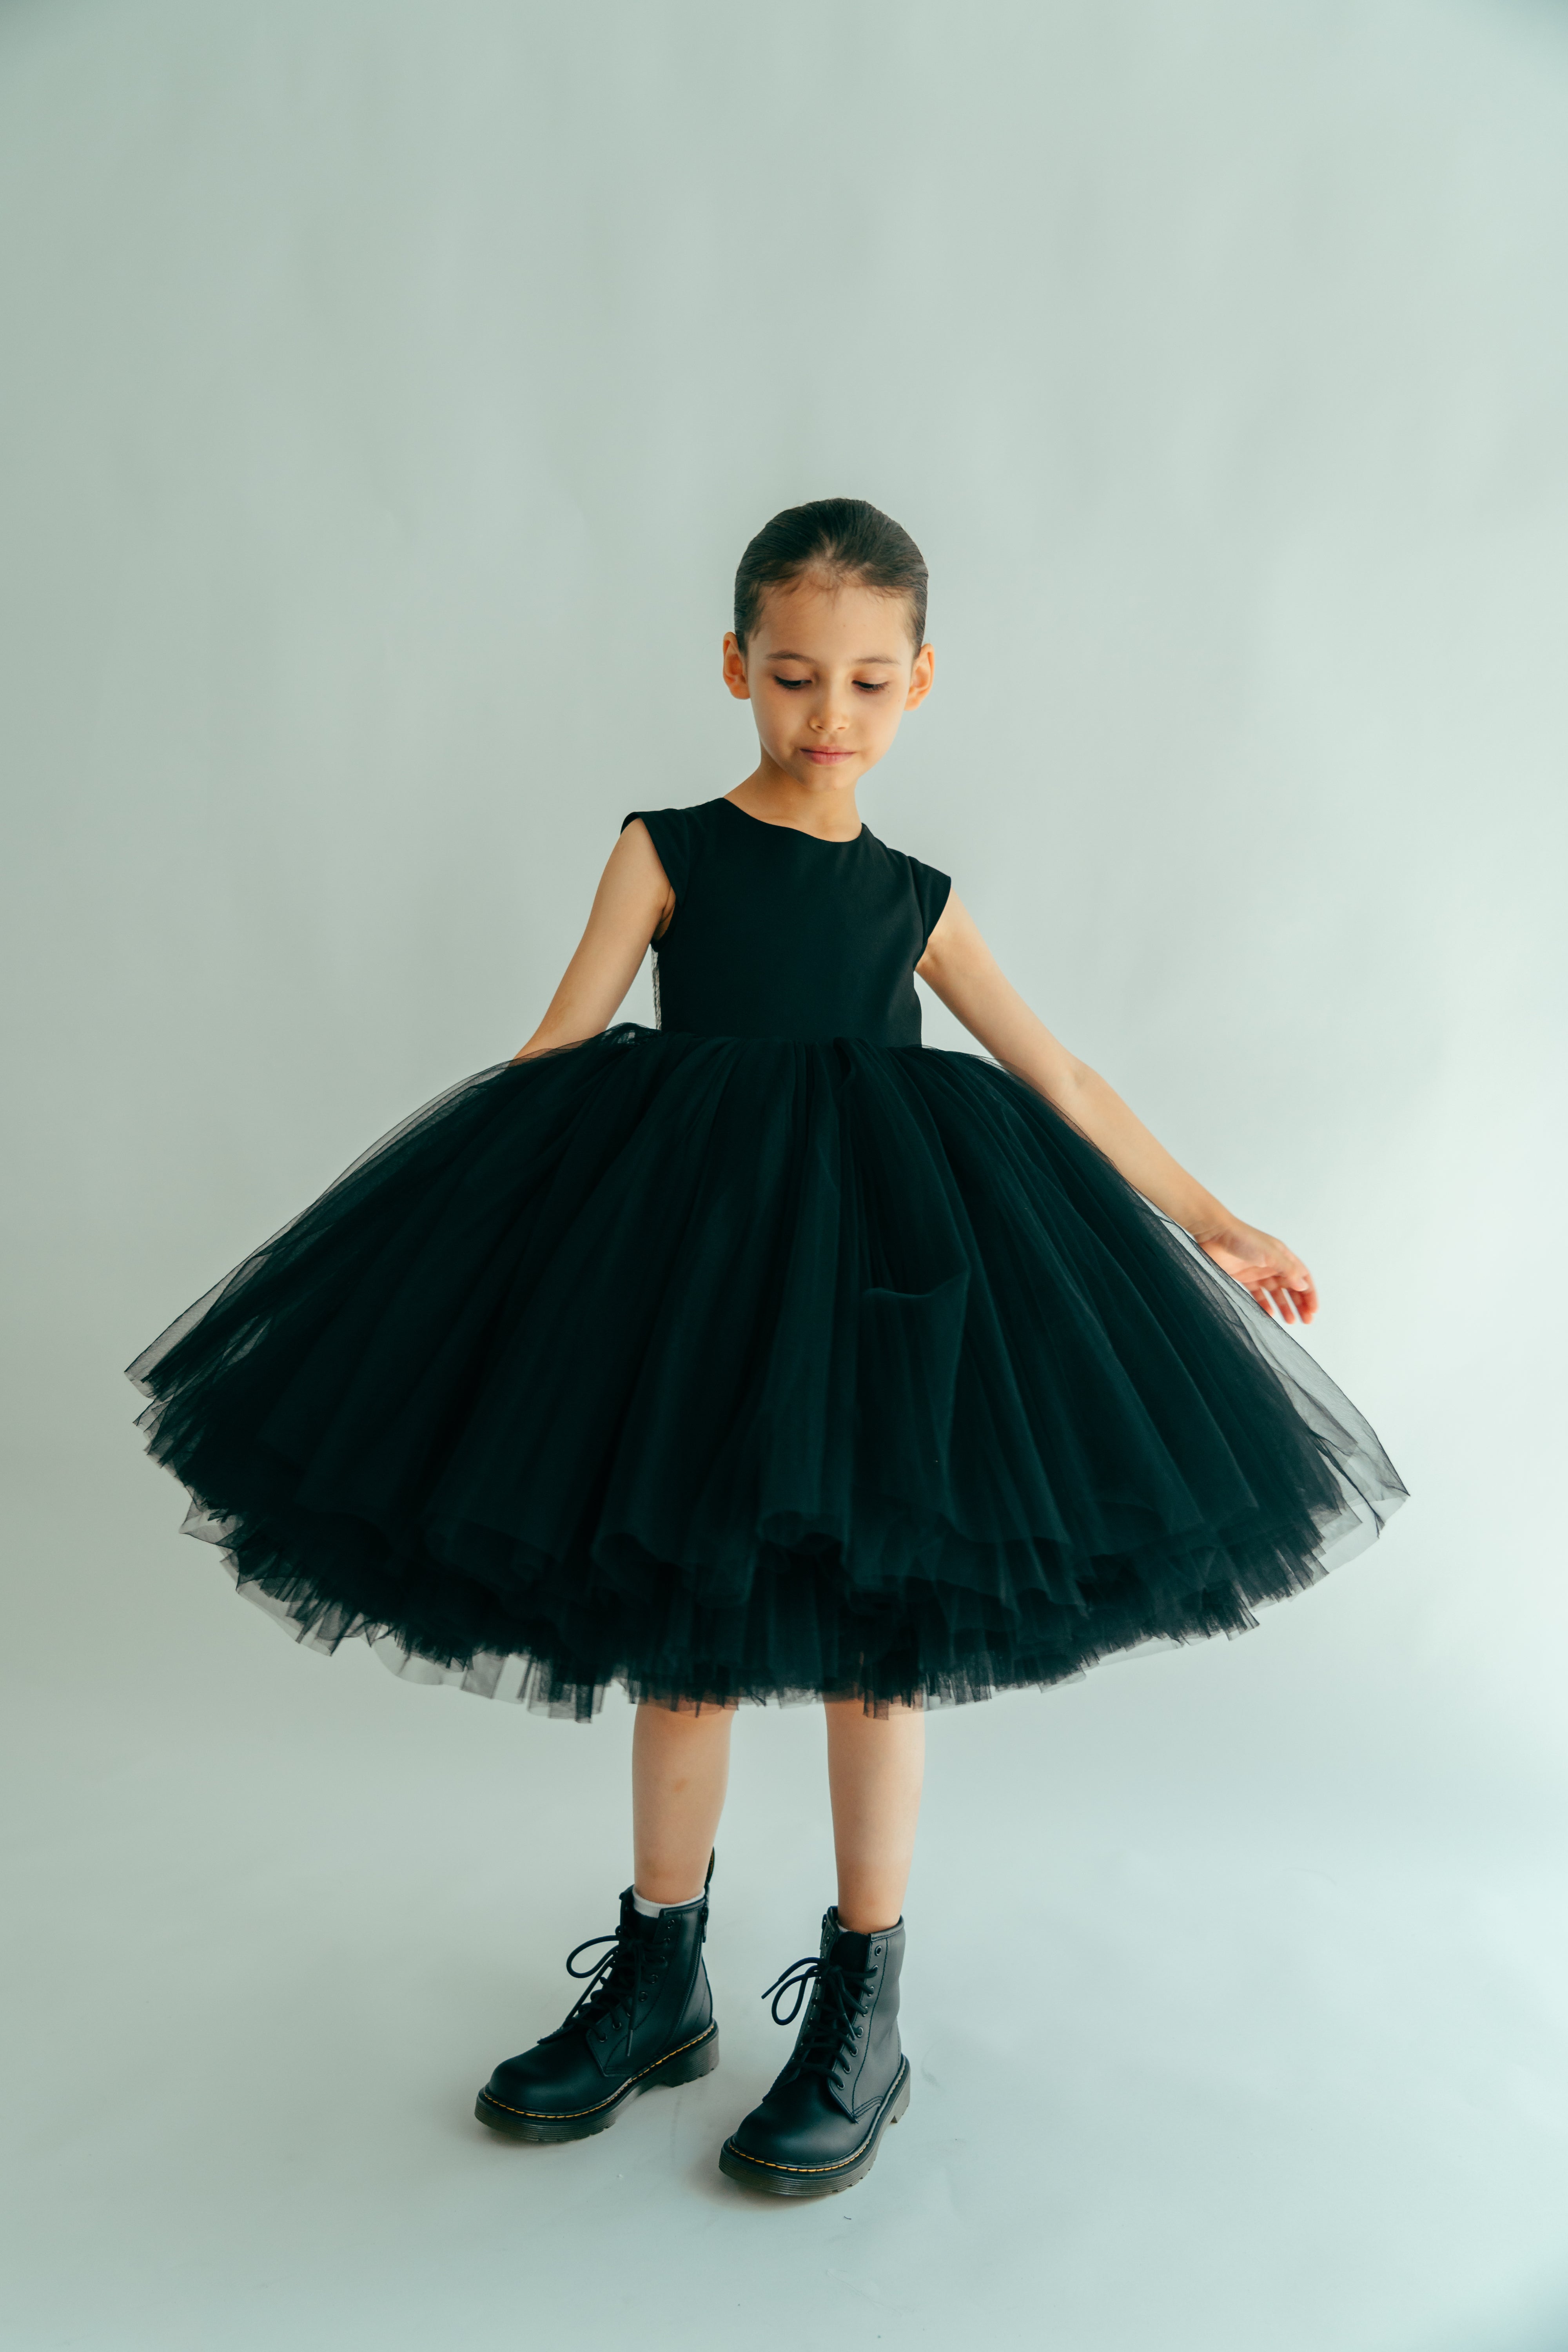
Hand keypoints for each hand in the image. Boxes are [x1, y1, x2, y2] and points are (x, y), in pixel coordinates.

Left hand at [1193, 1219, 1318, 1324]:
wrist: (1215, 1233)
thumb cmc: (1243, 1238)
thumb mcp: (1270, 1253)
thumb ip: (1287, 1270)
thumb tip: (1303, 1286)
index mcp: (1283, 1256)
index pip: (1302, 1277)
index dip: (1309, 1293)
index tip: (1313, 1310)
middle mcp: (1273, 1264)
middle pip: (1291, 1287)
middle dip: (1300, 1303)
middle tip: (1306, 1320)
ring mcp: (1258, 1272)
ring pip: (1276, 1293)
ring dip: (1285, 1306)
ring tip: (1291, 1321)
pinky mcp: (1244, 1277)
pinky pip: (1258, 1294)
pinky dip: (1264, 1304)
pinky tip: (1269, 1314)